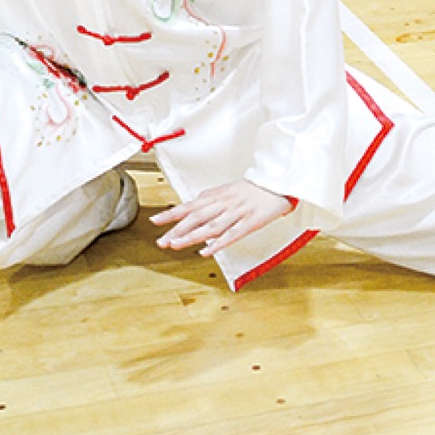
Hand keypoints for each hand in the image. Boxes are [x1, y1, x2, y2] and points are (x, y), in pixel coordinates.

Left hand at [152, 180, 294, 255]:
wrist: (280, 183)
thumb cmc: (254, 188)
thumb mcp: (229, 188)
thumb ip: (211, 196)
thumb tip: (193, 202)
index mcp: (219, 195)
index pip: (190, 205)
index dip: (172, 213)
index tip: (155, 221)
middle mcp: (225, 203)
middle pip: (197, 217)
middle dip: (177, 229)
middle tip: (161, 241)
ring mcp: (237, 212)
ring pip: (211, 226)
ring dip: (192, 236)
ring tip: (175, 245)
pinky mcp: (251, 222)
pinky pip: (232, 234)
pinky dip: (217, 244)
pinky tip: (205, 252)